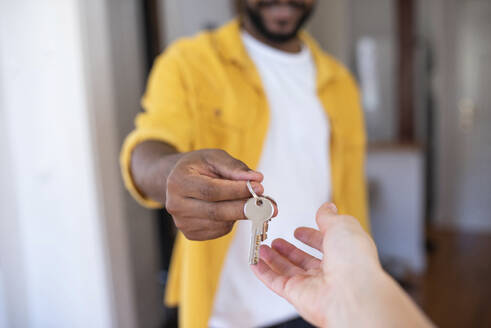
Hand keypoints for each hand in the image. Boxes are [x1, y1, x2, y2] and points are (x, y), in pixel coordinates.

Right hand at [165, 149, 276, 240]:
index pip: (211, 191)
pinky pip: (220, 231)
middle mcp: (176, 205)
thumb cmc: (199, 166)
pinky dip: (233, 221)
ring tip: (257, 204)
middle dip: (245, 207)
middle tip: (269, 204)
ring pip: (221, 224)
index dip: (237, 191)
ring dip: (242, 215)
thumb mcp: (214, 157)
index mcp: (178, 182)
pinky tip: (234, 208)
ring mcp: (182, 223)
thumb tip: (256, 178)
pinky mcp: (191, 234)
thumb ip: (234, 167)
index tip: (259, 187)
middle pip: (216, 212)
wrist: (179, 180)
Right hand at [252, 203, 432, 327]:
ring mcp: (313, 284)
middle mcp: (330, 271)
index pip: (323, 244)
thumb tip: (326, 207)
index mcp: (344, 254)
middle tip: (277, 241)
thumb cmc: (354, 261)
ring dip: (273, 259)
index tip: (299, 231)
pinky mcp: (296, 294)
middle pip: (304, 260)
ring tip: (263, 247)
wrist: (352, 293)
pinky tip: (255, 263)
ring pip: (288, 271)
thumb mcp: (342, 225)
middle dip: (289, 250)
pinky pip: (275, 282)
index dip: (311, 237)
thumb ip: (329, 217)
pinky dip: (263, 273)